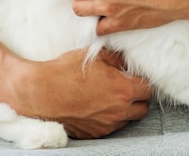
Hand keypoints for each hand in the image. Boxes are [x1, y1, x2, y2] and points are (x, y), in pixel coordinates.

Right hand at [13, 48, 152, 138]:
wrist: (40, 92)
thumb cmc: (66, 71)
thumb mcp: (94, 55)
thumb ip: (116, 57)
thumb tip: (125, 60)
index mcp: (124, 90)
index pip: (148, 89)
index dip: (142, 81)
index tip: (134, 77)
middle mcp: (119, 111)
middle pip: (143, 108)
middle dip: (138, 97)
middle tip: (125, 87)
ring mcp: (107, 125)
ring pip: (128, 119)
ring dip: (124, 109)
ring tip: (109, 97)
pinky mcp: (95, 133)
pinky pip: (111, 127)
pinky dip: (108, 118)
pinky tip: (96, 106)